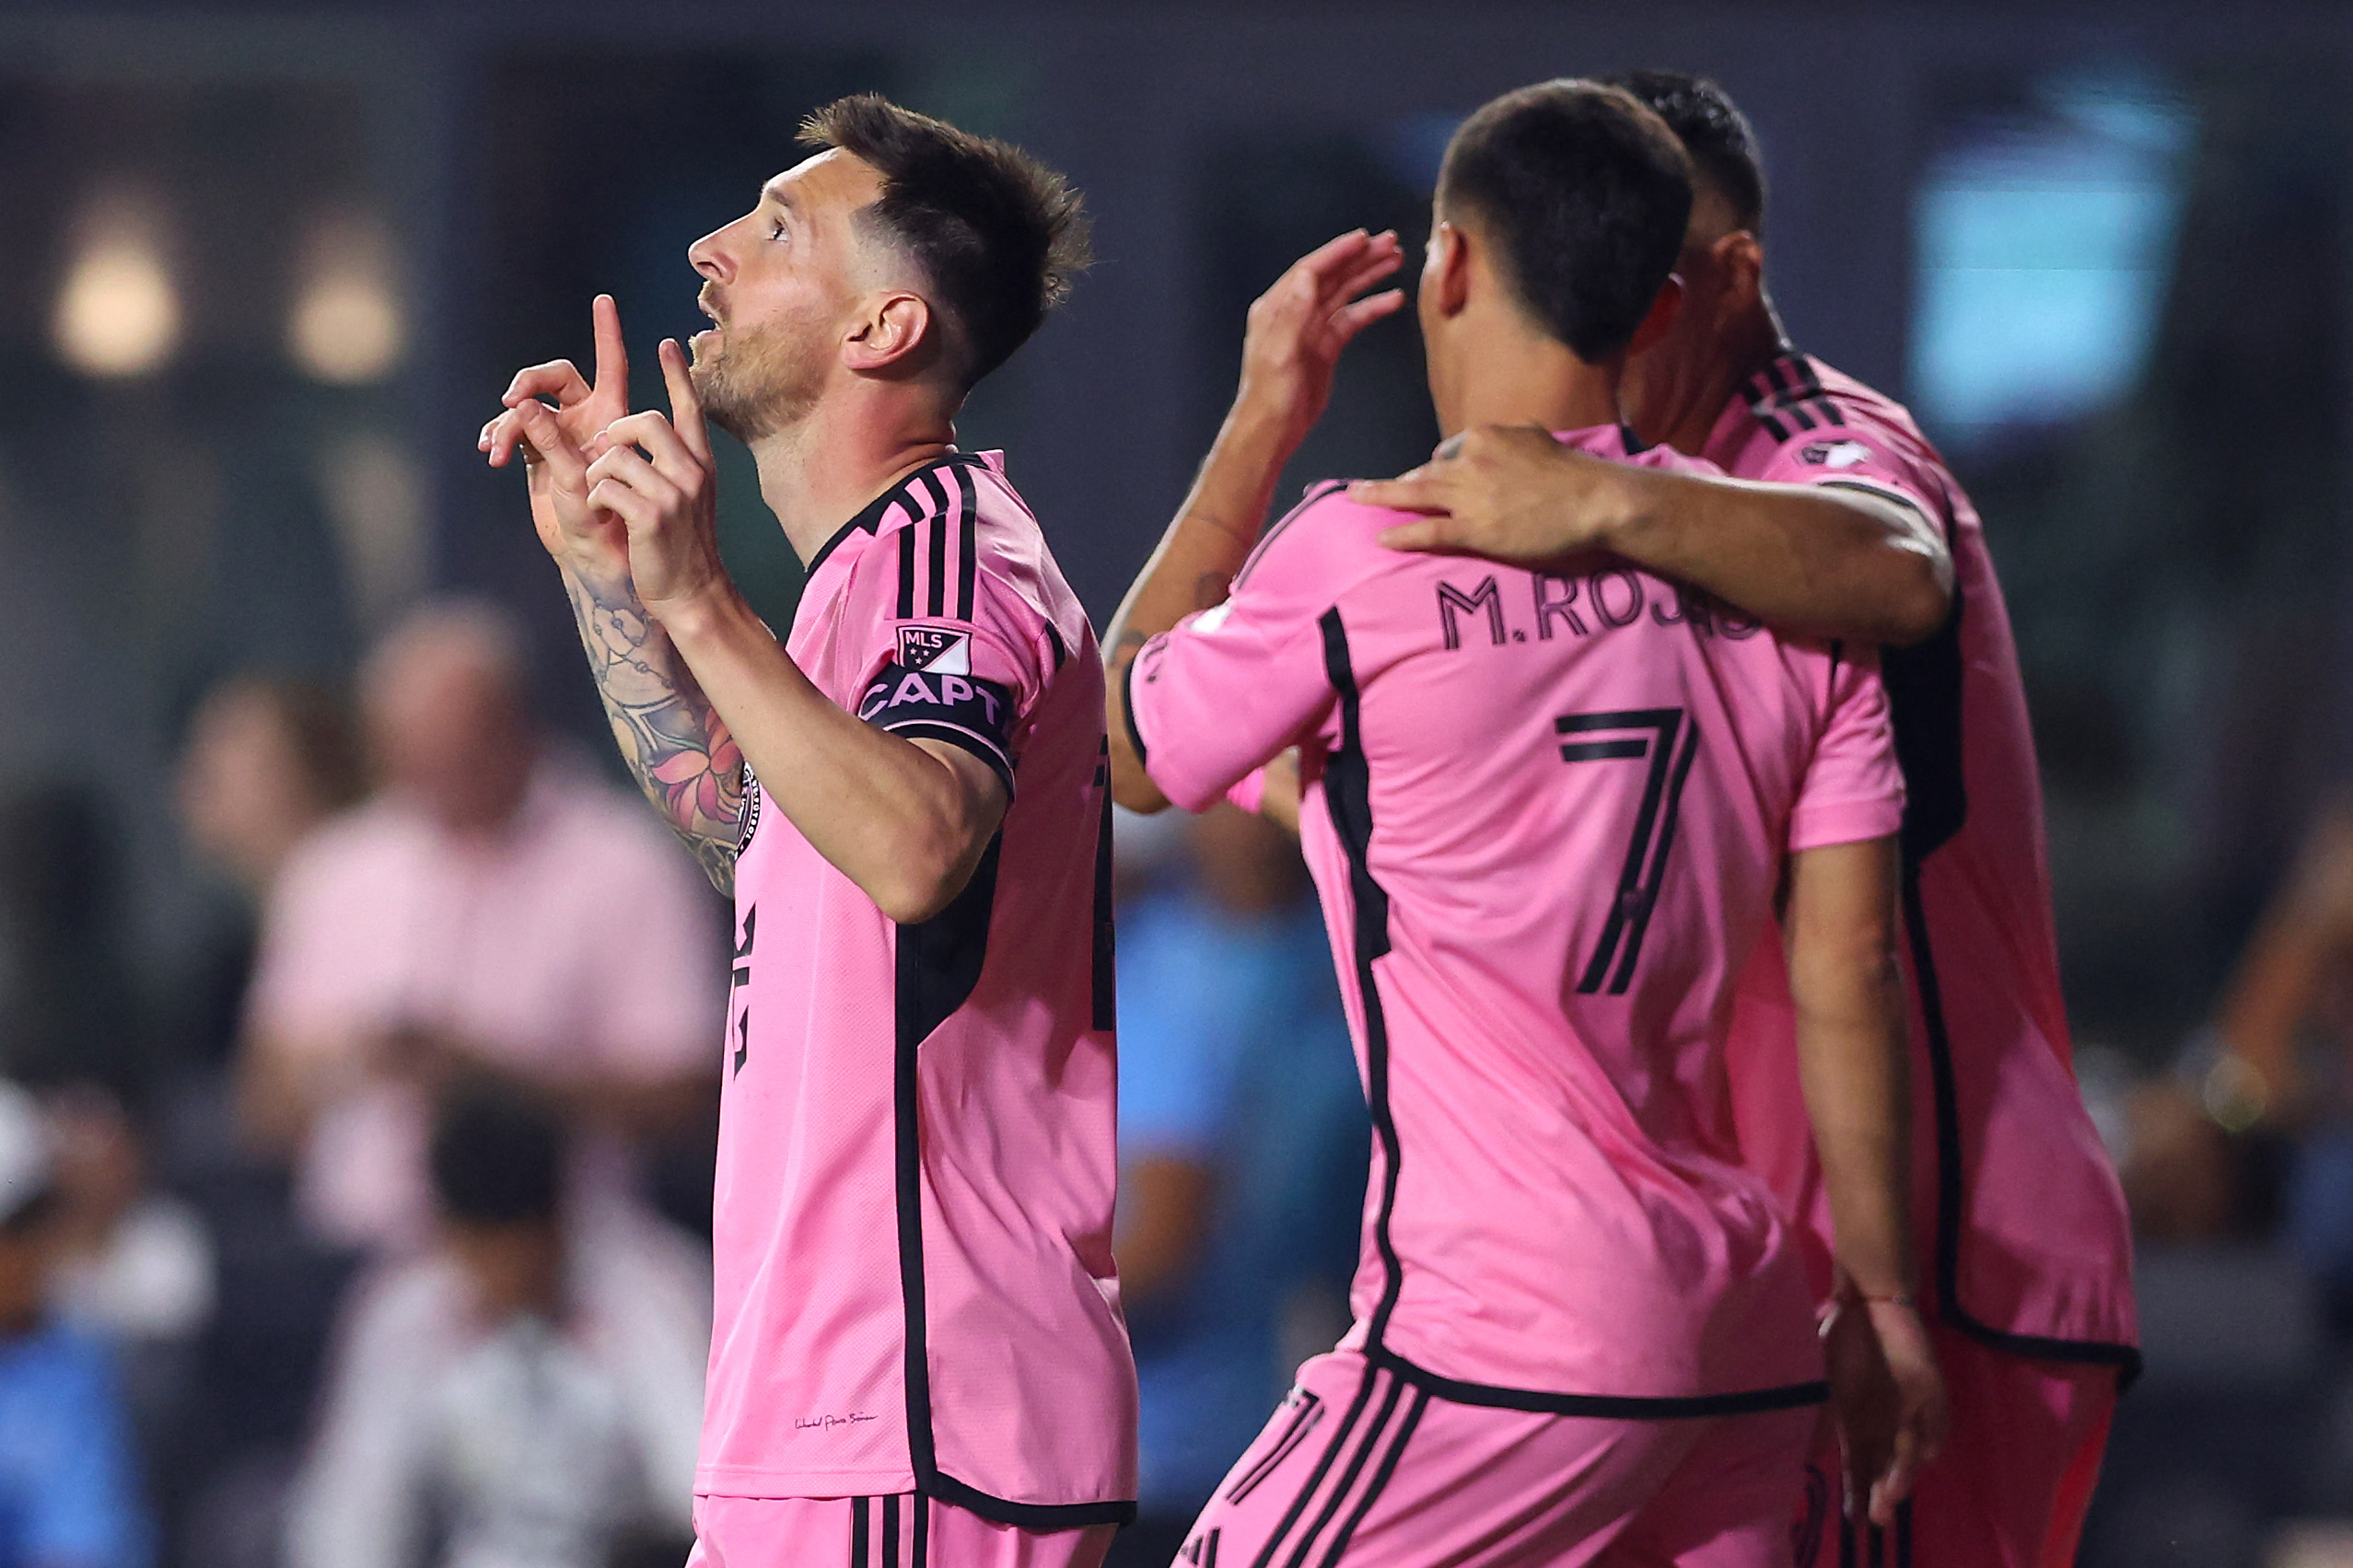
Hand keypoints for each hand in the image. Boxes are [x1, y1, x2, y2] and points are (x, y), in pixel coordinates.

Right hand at [479, 293, 633, 582]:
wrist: (590, 554)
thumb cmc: (604, 521)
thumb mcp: (577, 479)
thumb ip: (551, 442)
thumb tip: (522, 407)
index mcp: (610, 417)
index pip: (611, 365)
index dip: (607, 332)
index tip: (604, 300)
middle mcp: (584, 418)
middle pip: (554, 375)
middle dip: (529, 380)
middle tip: (513, 398)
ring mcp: (558, 432)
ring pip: (524, 406)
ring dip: (505, 421)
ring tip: (494, 447)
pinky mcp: (534, 450)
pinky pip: (509, 428)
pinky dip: (497, 435)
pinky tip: (488, 451)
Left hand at [580, 338, 727, 616]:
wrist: (692, 592)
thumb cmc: (680, 545)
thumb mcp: (687, 496)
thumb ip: (671, 462)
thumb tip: (635, 432)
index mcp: (700, 463)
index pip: (689, 408)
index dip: (676, 374)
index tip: (666, 344)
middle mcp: (692, 472)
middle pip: (646, 420)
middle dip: (617, 434)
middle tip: (607, 457)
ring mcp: (673, 494)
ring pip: (616, 455)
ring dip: (597, 474)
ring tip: (601, 496)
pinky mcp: (650, 516)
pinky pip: (606, 486)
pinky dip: (594, 498)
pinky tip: (602, 513)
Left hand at [1235, 229, 1405, 452]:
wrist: (1273, 429)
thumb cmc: (1269, 396)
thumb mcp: (1280, 353)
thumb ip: (1293, 314)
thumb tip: (1306, 277)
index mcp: (1276, 308)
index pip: (1311, 270)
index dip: (1338, 252)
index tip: (1363, 238)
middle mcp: (1294, 312)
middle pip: (1332, 276)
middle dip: (1361, 258)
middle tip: (1389, 243)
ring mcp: (1312, 328)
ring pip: (1345, 293)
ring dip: (1370, 276)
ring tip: (1395, 260)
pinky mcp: (1326, 346)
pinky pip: (1353, 319)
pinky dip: (1373, 308)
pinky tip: (1393, 300)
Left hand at [1351, 425, 1635, 561]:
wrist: (1595, 500)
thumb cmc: (1574, 473)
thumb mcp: (1539, 439)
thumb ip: (1514, 438)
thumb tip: (1505, 437)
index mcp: (1485, 437)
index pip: (1449, 453)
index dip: (1437, 470)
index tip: (1428, 481)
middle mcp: (1470, 462)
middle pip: (1423, 473)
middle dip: (1393, 482)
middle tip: (1364, 489)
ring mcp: (1470, 496)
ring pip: (1414, 496)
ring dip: (1380, 497)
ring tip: (1355, 500)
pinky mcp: (1475, 529)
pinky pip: (1429, 531)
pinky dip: (1403, 534)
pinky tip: (1382, 538)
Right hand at [1823, 1296, 1948, 1527]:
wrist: (1868, 1300)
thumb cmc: (1840, 1338)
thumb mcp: (1823, 1381)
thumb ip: (1819, 1419)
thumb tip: (1807, 1454)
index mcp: (1859, 1422)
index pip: (1860, 1466)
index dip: (1859, 1493)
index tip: (1855, 1521)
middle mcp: (1888, 1422)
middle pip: (1890, 1466)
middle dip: (1885, 1492)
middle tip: (1880, 1516)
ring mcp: (1913, 1407)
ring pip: (1912, 1450)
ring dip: (1903, 1471)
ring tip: (1892, 1491)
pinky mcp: (1932, 1390)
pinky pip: (1935, 1424)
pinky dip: (1928, 1440)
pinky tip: (1920, 1455)